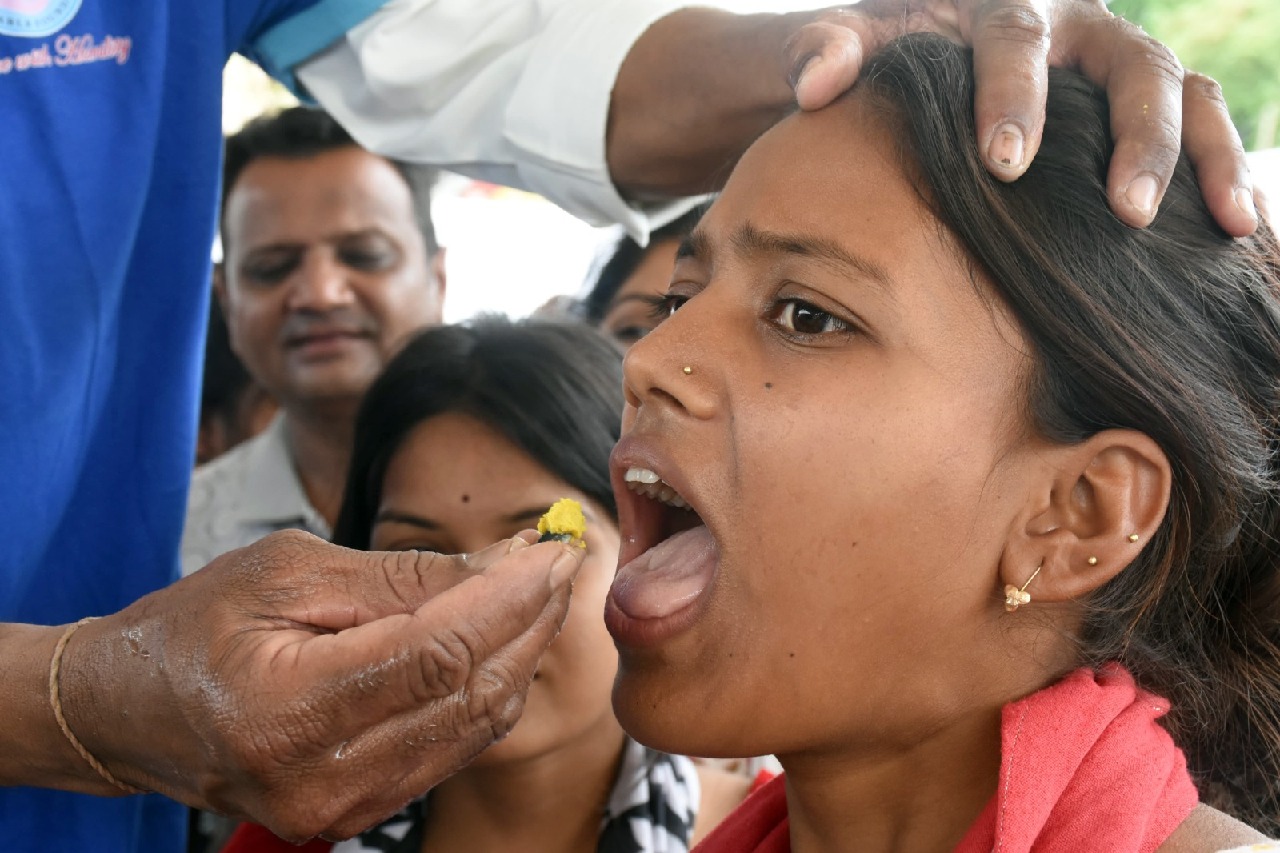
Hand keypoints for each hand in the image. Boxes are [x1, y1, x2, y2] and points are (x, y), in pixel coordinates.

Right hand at [56, 529, 583, 840]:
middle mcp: (319, 779)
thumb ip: (400, 576)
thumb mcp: (289, 571)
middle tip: (560, 560)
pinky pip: (451, 748)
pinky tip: (502, 638)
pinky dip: (487, 689)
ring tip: (539, 590)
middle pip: (471, 693)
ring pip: (475, 726)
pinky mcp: (357, 813)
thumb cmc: (194, 627)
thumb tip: (503, 563)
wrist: (129, 711)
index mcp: (287, 709)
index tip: (553, 548)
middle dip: (531, 619)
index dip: (511, 597)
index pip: (440, 652)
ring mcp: (341, 808)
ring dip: (520, 652)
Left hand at [783, 0, 1258, 234]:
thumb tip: (816, 84)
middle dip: (1137, 139)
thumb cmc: (897, 53)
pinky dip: (1223, 177)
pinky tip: (1240, 239)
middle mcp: (1083, 28)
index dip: (1016, 97)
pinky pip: (1203, 128)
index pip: (1018, 39)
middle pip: (1133, 66)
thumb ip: (826, 50)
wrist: (934, 50)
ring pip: (1188, 94)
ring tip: (1232, 228)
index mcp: (1009, 4)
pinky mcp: (1141, 106)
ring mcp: (1120, 66)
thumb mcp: (859, 42)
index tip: (1004, 163)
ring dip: (1211, 159)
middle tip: (1129, 213)